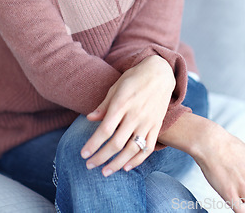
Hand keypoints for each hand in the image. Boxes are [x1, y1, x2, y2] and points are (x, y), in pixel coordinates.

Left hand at [80, 55, 175, 176]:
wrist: (160, 73)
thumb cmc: (134, 78)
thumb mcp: (116, 87)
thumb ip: (104, 105)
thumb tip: (89, 118)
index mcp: (122, 104)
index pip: (105, 130)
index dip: (93, 144)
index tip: (83, 154)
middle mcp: (135, 115)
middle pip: (116, 143)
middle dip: (101, 157)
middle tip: (89, 166)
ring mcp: (147, 121)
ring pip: (132, 149)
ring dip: (117, 163)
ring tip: (105, 172)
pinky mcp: (157, 125)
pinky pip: (148, 148)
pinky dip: (138, 160)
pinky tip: (126, 167)